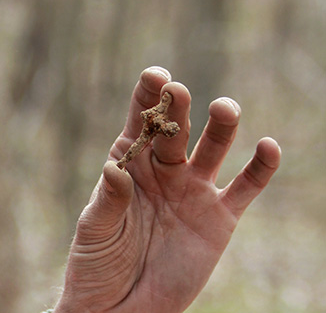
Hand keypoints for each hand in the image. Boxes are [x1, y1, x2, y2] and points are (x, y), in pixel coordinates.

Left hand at [54, 67, 280, 312]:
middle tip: (178, 91)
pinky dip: (259, 168)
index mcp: (128, 164)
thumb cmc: (96, 265)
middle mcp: (163, 170)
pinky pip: (245, 188)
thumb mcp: (95, 231)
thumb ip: (108, 200)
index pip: (139, 123)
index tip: (156, 75)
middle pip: (175, 130)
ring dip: (220, 127)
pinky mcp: (219, 218)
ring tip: (225, 108)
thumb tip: (115, 169)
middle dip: (177, 109)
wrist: (121, 307)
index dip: (147, 97)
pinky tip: (268, 147)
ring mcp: (193, 191)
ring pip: (213, 149)